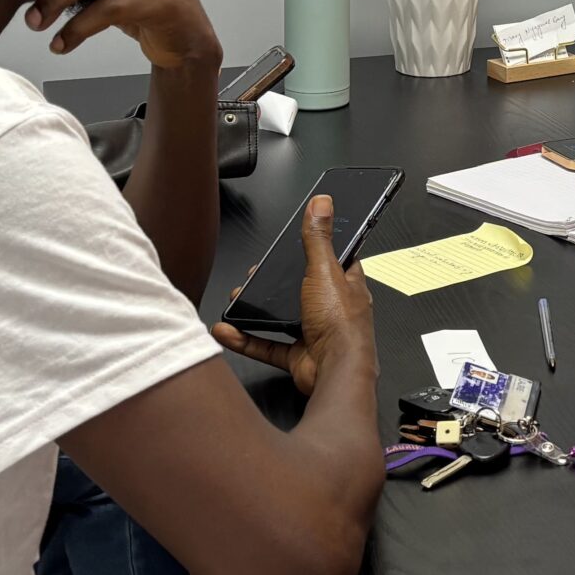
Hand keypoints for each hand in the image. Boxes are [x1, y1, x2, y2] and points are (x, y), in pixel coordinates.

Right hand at [213, 196, 376, 394]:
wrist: (336, 371)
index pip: (334, 259)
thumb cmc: (342, 324)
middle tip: (256, 274)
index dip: (317, 248)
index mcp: (345, 284)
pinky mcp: (298, 355)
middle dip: (277, 283)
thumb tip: (322, 203)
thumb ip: (318, 238)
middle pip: (301, 288)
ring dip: (257, 310)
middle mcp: (331, 308)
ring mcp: (314, 332)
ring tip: (238, 298)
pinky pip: (266, 344)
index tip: (298, 241)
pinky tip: (229, 330)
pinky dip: (245, 338)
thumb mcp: (324, 270)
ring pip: (281, 317)